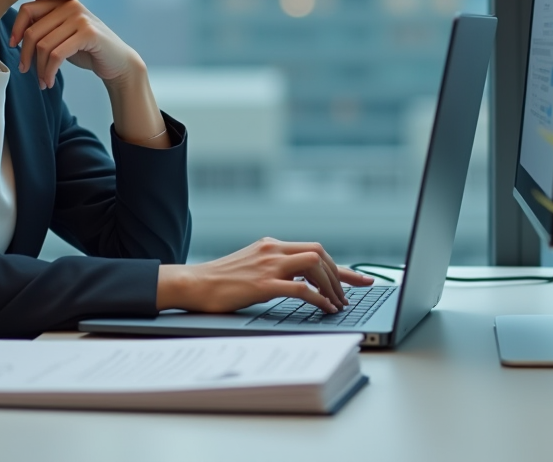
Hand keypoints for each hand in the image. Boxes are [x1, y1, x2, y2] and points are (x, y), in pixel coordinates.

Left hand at [8, 0, 142, 88]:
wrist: (117, 62)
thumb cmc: (89, 49)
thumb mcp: (65, 33)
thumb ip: (50, 17)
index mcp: (63, 2)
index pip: (27, 10)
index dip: (16, 29)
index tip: (13, 46)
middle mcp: (71, 6)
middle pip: (33, 31)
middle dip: (26, 55)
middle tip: (25, 71)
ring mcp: (80, 18)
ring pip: (44, 46)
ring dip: (39, 69)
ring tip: (42, 81)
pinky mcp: (88, 34)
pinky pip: (57, 55)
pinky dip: (49, 71)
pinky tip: (49, 81)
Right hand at [157, 238, 375, 313]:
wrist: (192, 283)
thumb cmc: (219, 281)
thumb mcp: (250, 266)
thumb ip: (272, 267)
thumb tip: (299, 281)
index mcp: (271, 245)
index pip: (314, 250)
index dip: (340, 266)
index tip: (360, 278)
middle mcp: (272, 250)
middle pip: (320, 253)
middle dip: (341, 274)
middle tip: (352, 294)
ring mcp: (268, 265)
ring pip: (314, 265)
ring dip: (332, 285)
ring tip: (339, 303)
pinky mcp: (262, 284)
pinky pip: (300, 288)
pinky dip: (318, 298)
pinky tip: (325, 308)